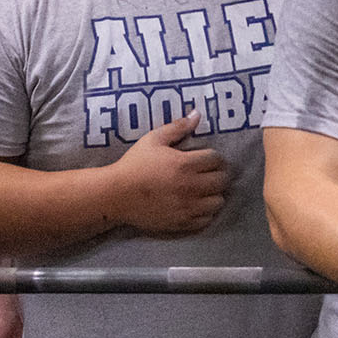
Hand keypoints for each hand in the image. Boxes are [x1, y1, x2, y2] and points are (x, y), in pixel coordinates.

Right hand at [106, 111, 228, 234]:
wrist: (116, 195)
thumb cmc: (134, 165)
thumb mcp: (153, 140)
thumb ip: (177, 127)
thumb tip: (197, 114)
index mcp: (184, 164)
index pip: (216, 159)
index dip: (214, 158)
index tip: (208, 159)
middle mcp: (190, 186)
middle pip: (221, 181)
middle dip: (218, 175)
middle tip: (209, 174)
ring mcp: (187, 207)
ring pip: (217, 202)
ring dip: (214, 194)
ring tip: (205, 191)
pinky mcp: (182, 223)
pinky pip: (206, 219)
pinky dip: (206, 212)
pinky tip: (197, 205)